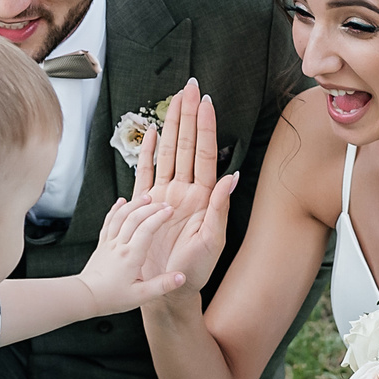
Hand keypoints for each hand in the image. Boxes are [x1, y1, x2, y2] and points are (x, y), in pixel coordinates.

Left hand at [75, 197, 188, 313]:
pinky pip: (109, 222)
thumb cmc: (112, 298)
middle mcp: (119, 246)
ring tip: (146, 197)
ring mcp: (109, 243)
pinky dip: (115, 209)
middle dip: (151, 208)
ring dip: (134, 204)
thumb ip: (162, 285)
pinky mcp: (102, 244)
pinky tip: (120, 201)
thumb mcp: (141, 296)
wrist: (85, 297)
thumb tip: (181, 277)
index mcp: (131, 256)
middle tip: (164, 203)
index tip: (170, 210)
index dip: (159, 217)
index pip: (147, 229)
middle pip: (135, 218)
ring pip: (121, 216)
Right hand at [134, 80, 235, 294]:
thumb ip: (219, 207)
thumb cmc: (193, 270)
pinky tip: (153, 134)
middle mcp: (185, 191)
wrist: (166, 290)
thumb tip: (232, 176)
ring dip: (172, 125)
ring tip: (174, 100)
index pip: (203, 153)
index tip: (206, 102)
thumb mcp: (212, 241)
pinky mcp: (148, 206)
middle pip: (186, 144)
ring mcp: (165, 196)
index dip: (205, 127)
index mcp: (202, 197)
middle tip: (190, 87)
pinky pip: (146, 173)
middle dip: (188, 115)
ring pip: (169, 152)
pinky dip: (149, 152)